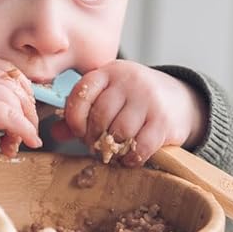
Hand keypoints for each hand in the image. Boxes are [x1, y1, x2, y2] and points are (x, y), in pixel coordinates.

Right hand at [0, 58, 40, 174]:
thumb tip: (21, 102)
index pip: (8, 70)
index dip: (23, 90)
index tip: (27, 108)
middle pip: (15, 85)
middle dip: (26, 110)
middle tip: (26, 130)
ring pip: (16, 102)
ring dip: (24, 125)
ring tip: (14, 142)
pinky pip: (12, 118)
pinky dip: (25, 131)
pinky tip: (28, 142)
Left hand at [53, 61, 206, 163]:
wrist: (177, 99)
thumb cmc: (132, 101)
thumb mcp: (107, 98)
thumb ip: (81, 114)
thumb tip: (54, 133)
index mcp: (108, 72)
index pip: (81, 93)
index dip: (74, 118)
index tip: (78, 131)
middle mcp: (129, 81)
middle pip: (100, 115)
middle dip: (94, 136)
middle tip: (96, 145)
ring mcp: (148, 99)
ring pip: (120, 131)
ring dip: (112, 148)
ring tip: (112, 151)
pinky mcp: (163, 120)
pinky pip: (140, 146)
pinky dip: (130, 158)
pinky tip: (128, 158)